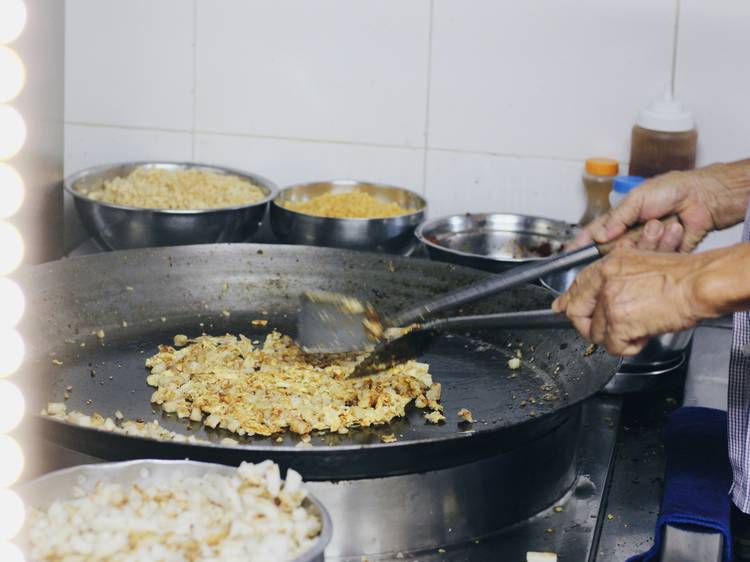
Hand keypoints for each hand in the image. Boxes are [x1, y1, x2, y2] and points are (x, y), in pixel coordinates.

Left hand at [551, 248, 716, 354]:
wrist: (700, 283)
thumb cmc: (682, 275)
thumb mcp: (640, 265)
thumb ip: (615, 279)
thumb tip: (598, 293)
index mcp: (608, 265)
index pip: (577, 286)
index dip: (569, 301)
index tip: (561, 308)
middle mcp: (603, 281)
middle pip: (576, 312)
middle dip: (590, 326)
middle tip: (610, 330)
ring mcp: (609, 301)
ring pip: (596, 333)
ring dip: (617, 337)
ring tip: (639, 327)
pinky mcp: (618, 321)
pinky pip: (613, 346)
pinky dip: (629, 347)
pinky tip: (644, 333)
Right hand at [572, 166, 740, 252]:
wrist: (703, 198)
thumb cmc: (671, 190)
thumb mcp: (638, 198)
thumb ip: (616, 218)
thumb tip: (599, 236)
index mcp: (620, 219)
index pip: (594, 234)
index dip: (581, 245)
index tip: (569, 254)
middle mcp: (631, 234)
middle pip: (612, 250)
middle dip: (619, 244)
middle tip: (628, 237)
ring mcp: (647, 245)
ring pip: (635, 255)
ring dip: (648, 238)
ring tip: (661, 222)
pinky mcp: (664, 255)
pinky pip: (657, 258)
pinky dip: (666, 242)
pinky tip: (674, 227)